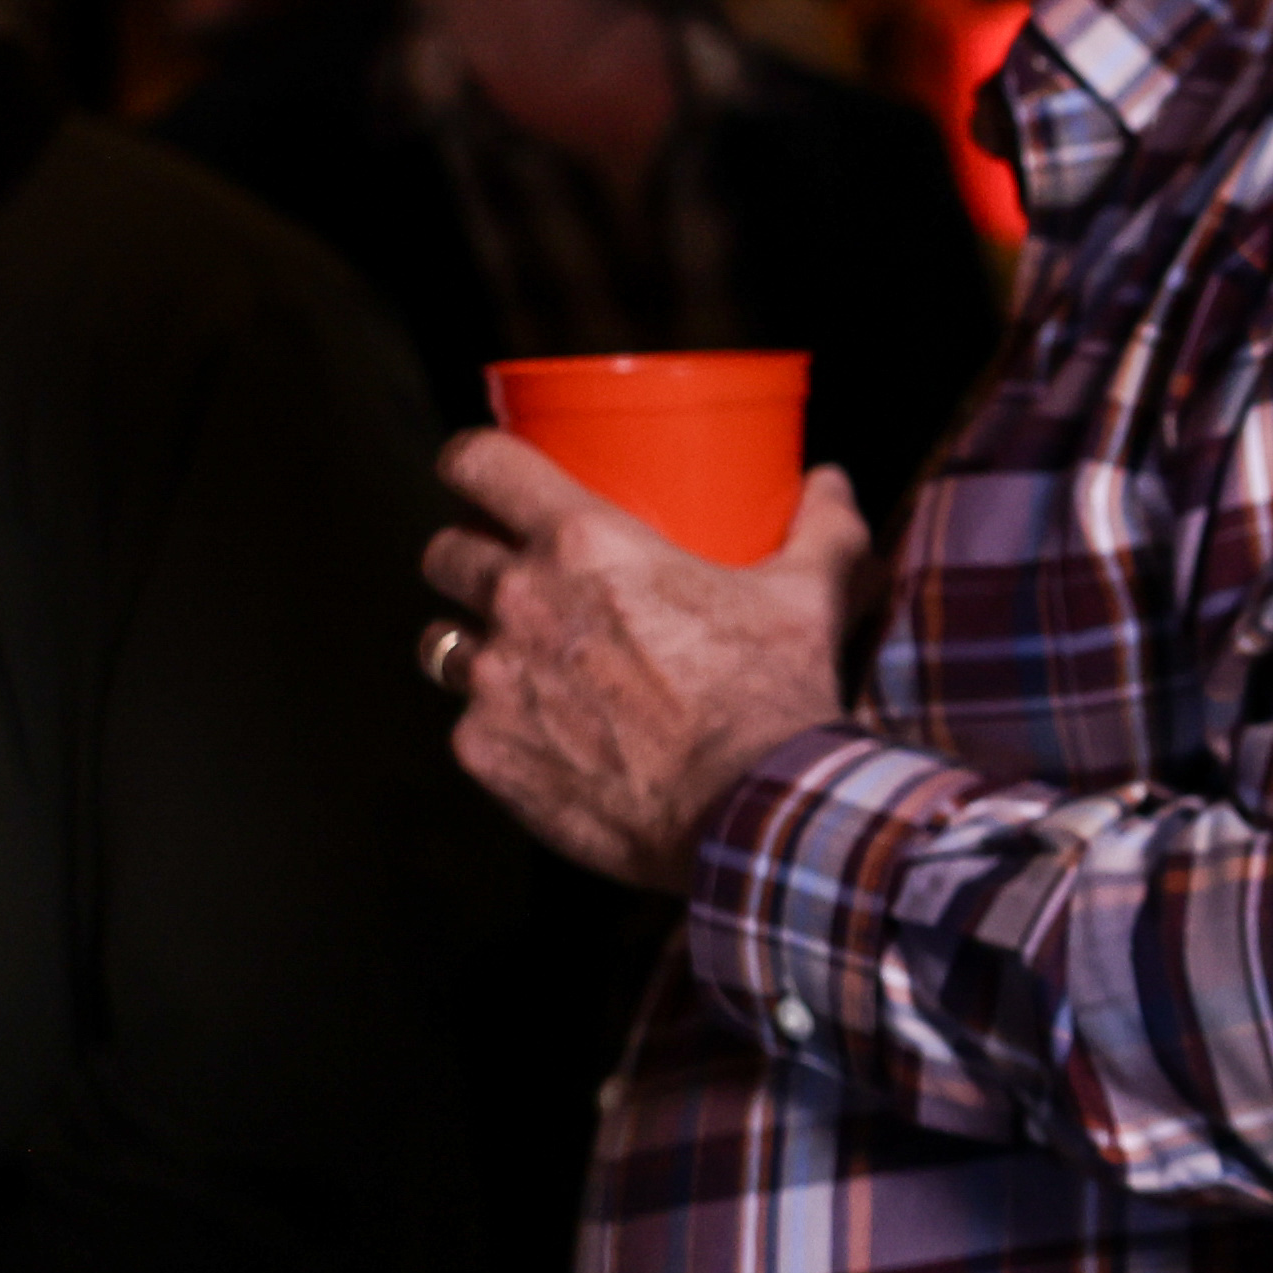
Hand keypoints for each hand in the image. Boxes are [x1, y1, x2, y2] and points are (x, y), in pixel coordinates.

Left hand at [426, 438, 860, 892]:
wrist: (748, 812)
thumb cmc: (774, 695)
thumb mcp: (809, 598)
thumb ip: (819, 530)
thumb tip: (831, 484)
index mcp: (587, 545)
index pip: (481, 465)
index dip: (470, 460)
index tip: (478, 473)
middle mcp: (522, 602)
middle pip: (446, 553)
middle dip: (471, 558)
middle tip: (514, 577)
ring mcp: (494, 681)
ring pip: (442, 641)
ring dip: (475, 643)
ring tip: (522, 664)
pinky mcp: (484, 750)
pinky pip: (469, 725)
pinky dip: (502, 727)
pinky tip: (551, 739)